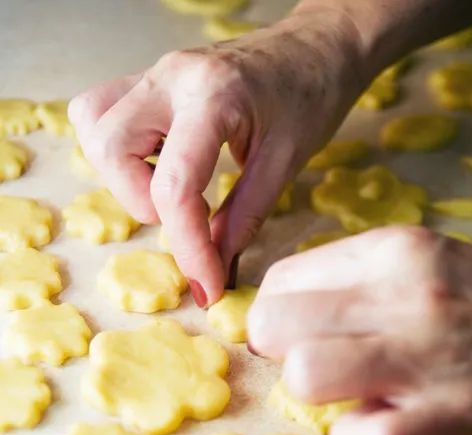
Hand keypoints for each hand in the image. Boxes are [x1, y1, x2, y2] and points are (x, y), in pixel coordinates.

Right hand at [68, 8, 365, 305]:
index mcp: (213, 96)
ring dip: (121, 176)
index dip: (188, 248)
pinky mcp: (150, 81)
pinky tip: (155, 165)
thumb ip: (243, 219)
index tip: (206, 286)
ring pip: (94, 127)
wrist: (315, 48)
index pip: (175, 186)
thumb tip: (213, 267)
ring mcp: (154, 74)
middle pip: (109, 148)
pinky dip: (118, 152)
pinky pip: (102, 113)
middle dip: (140, 202)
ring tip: (169, 189)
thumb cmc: (311, 95)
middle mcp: (170, 78)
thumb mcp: (285, 163)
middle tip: (183, 216)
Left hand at [248, 226, 471, 434]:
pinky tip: (387, 426)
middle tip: (319, 359)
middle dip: (280, 349)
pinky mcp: (449, 420)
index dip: (279, 312)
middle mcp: (406, 295)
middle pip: (273, 324)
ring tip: (352, 391)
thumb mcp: (418, 265)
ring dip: (316, 392)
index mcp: (392, 250)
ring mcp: (427, 358)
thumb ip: (346, 279)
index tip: (304, 329)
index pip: (278, 282)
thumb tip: (268, 311)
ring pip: (305, 374)